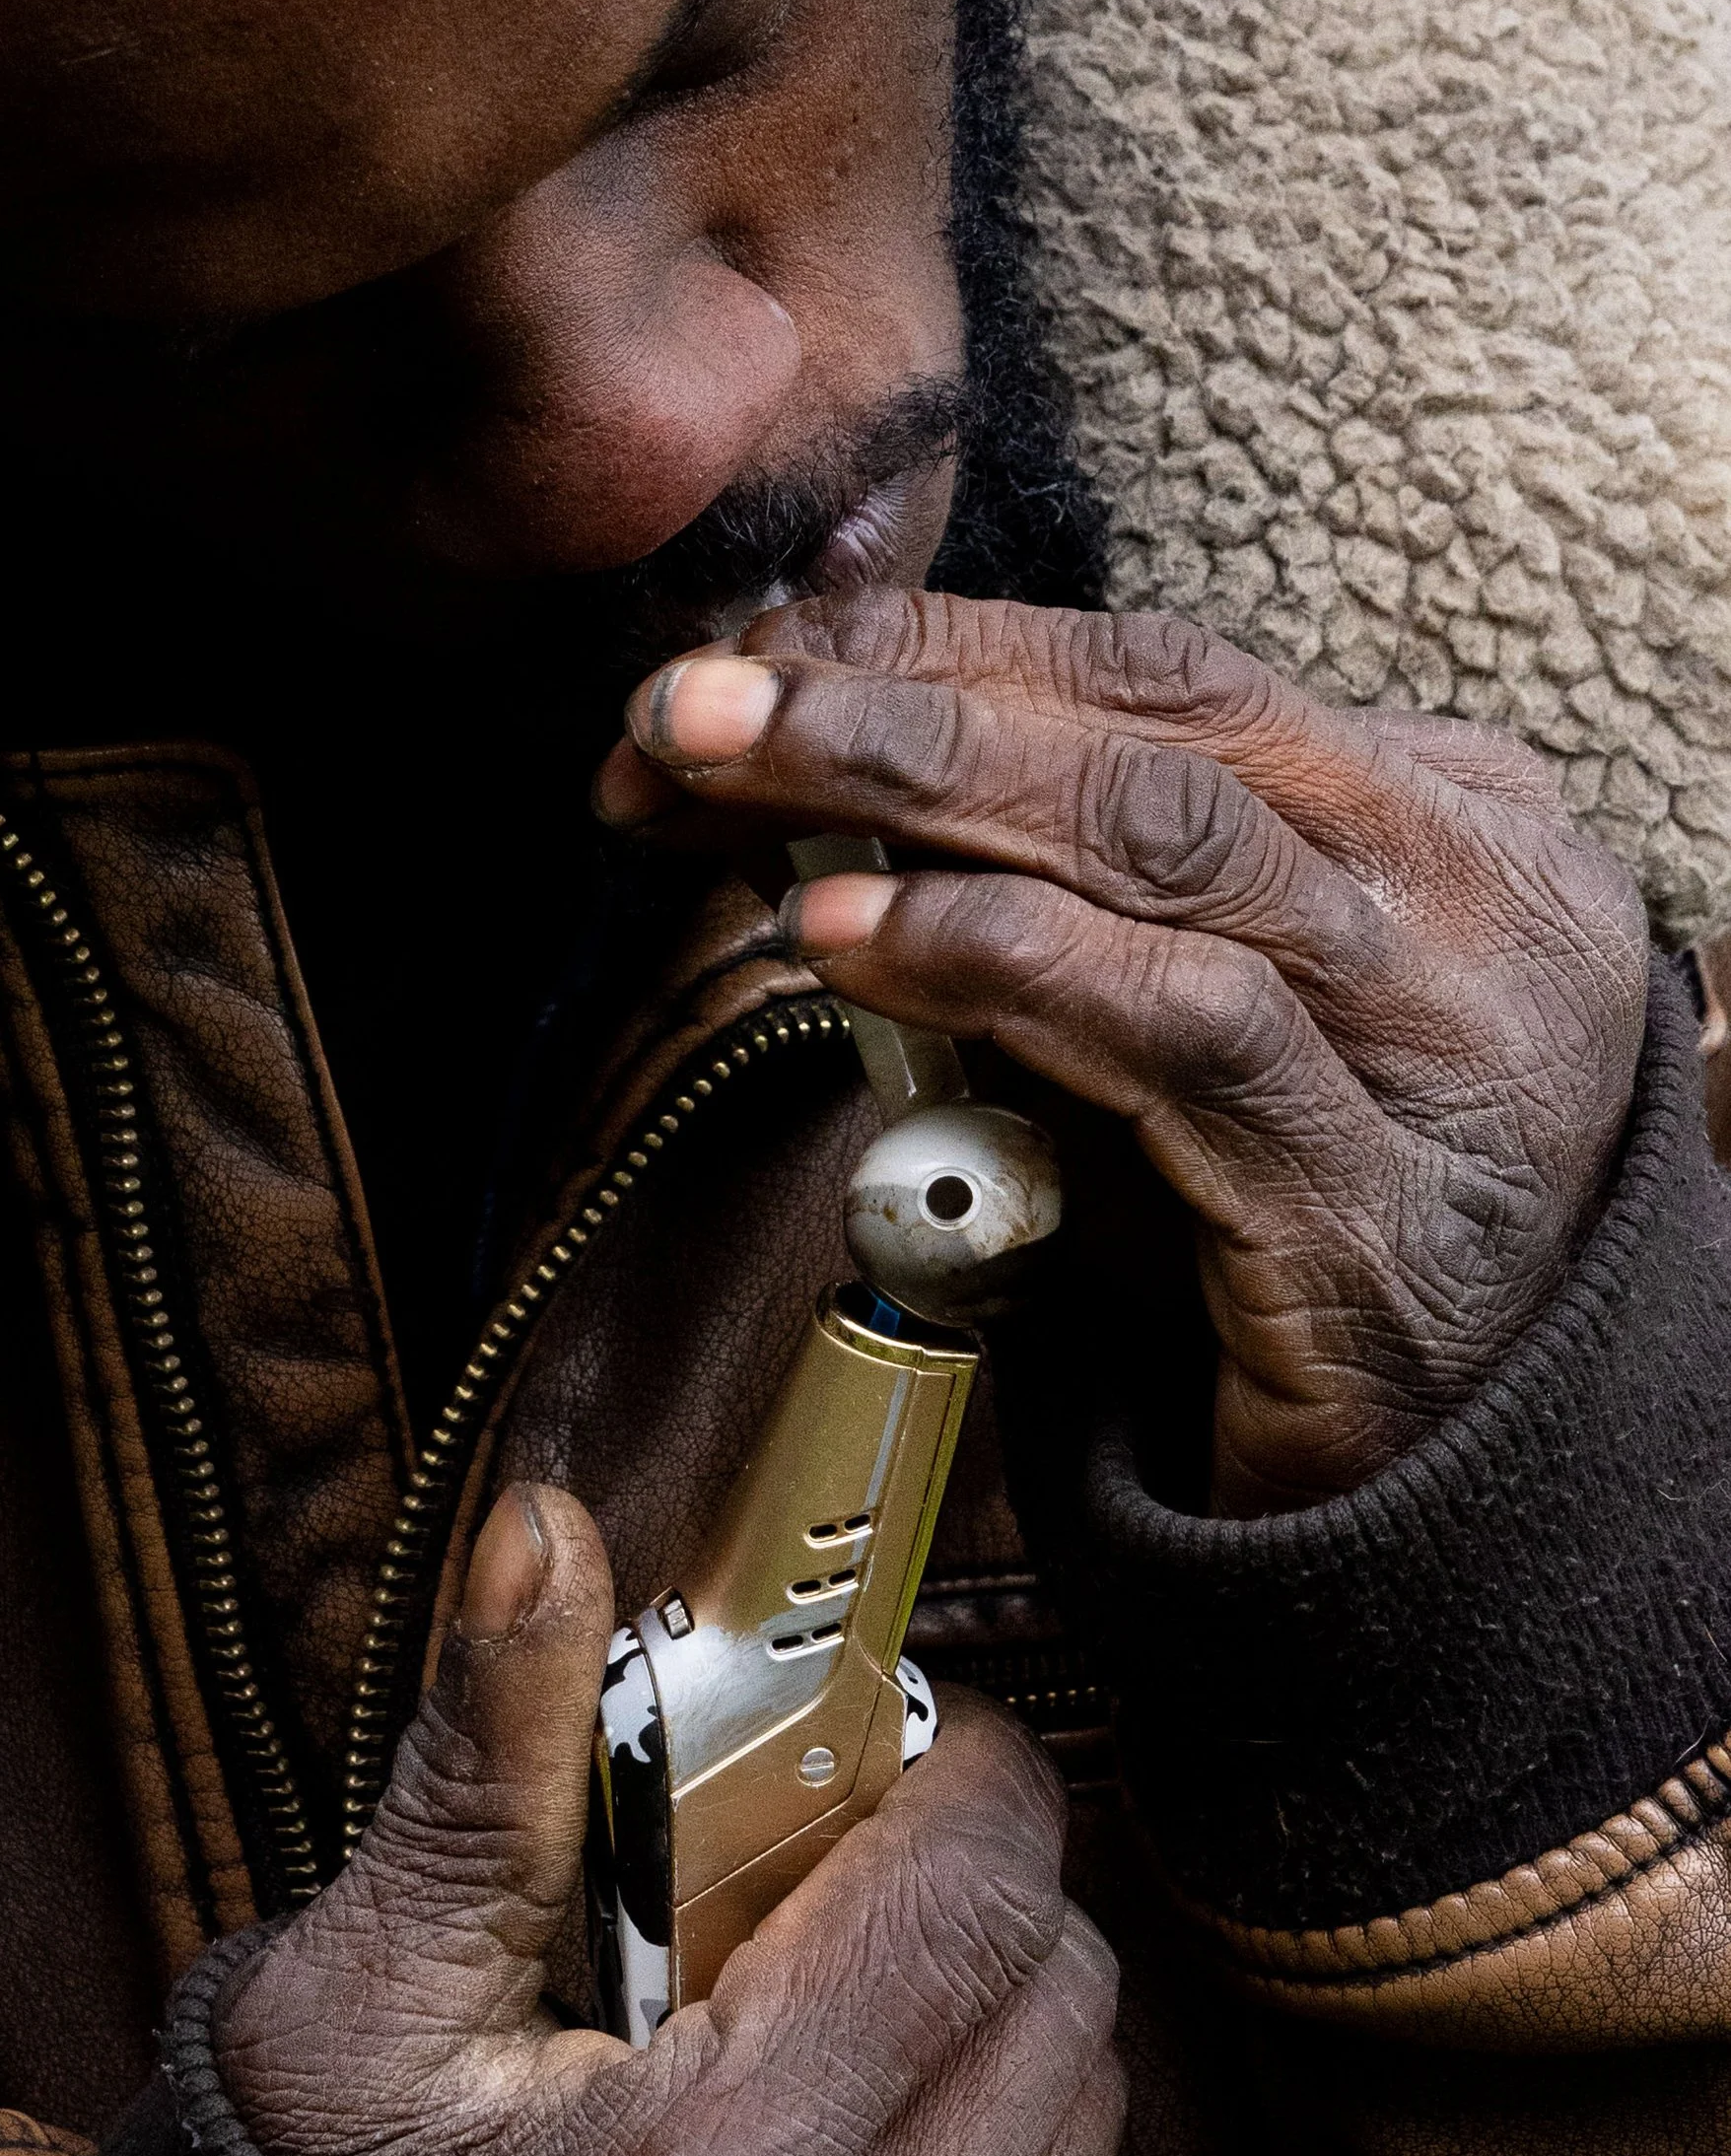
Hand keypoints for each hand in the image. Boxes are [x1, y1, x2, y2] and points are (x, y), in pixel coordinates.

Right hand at [215, 1485, 1129, 2155]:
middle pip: (1061, 1991)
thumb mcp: (350, 2006)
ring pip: (1098, 2122)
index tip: (896, 1746)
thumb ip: (487, 1767)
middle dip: (969, 1905)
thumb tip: (556, 1529)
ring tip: (822, 2067)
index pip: (977, 1889)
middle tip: (823, 1912)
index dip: (964, 1772)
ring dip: (992, 2052)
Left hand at [595, 593, 1651, 1513]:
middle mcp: (1464, 912)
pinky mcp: (1367, 1208)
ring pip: (1168, 841)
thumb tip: (773, 779)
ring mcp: (1436, 1055)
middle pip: (1153, 732)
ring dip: (913, 785)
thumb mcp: (1143, 1030)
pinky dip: (998, 962)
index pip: (1155, 677)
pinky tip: (853, 939)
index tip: (741, 663)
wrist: (1431, 1508)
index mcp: (1433, 824)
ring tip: (728, 782)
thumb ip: (1022, 896)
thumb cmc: (1268, 1244)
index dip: (932, 646)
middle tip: (690, 700)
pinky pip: (1177, 1032)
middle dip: (893, 693)